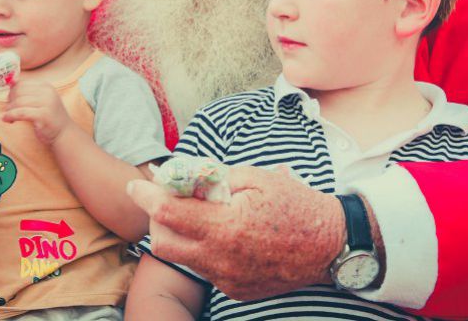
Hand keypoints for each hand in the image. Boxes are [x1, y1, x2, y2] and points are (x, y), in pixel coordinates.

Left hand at [2, 81, 71, 143]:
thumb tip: (10, 85)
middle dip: (10, 101)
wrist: (64, 133)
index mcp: (46, 86)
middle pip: (18, 91)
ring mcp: (46, 103)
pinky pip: (20, 113)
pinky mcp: (43, 115)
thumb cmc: (49, 117)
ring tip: (8, 117)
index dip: (12, 92)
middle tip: (9, 110)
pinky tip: (7, 120)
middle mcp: (47, 92)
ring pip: (18, 102)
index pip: (21, 83)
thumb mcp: (41, 100)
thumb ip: (28, 93)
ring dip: (9, 110)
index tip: (10, 101)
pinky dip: (10, 116)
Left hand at [128, 165, 345, 300]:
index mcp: (226, 227)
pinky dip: (206, 250)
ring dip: (182, 235)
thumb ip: (217, 177)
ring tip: (202, 214)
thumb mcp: (258, 177)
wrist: (332, 246)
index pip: (167, 214)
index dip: (146, 196)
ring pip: (184, 258)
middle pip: (163, 243)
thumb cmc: (298, 206)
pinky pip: (207, 269)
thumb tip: (186, 177)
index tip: (135, 184)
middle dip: (159, 219)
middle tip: (170, 199)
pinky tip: (226, 234)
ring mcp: (228, 279)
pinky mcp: (237, 290)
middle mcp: (221, 259)